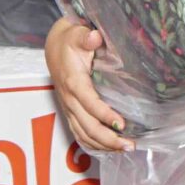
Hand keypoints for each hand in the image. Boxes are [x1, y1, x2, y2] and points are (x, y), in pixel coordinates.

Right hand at [47, 16, 127, 152]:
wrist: (54, 48)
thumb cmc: (70, 42)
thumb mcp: (77, 34)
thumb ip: (86, 37)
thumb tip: (94, 37)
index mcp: (74, 81)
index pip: (89, 102)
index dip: (104, 114)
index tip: (121, 124)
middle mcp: (69, 99)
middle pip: (87, 125)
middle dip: (108, 138)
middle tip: (130, 144)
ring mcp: (69, 109)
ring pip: (84, 134)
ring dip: (104, 145)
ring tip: (126, 149)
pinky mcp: (70, 113)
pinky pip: (79, 134)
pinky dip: (94, 145)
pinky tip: (110, 150)